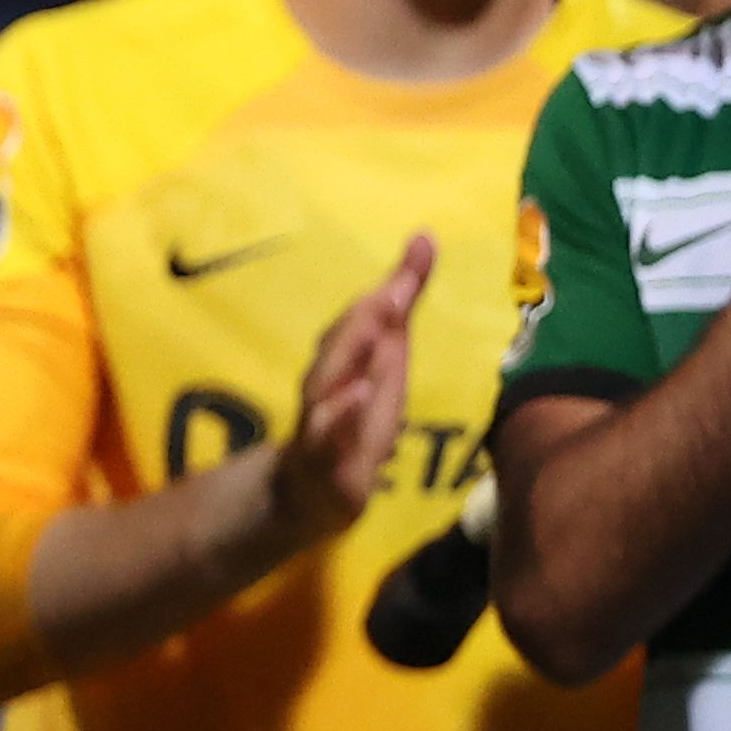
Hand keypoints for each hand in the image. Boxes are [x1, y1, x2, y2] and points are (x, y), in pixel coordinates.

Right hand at [255, 237, 433, 552]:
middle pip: (344, 345)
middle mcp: (328, 383)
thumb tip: (425, 239)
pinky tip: (358, 394)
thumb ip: (400, 308)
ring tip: (376, 330)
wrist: (306, 492)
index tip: (424, 243)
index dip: (397, 283)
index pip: (370, 316)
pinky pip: (333, 435)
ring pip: (330, 385)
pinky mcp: (329, 462)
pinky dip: (343, 414)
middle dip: (368, 315)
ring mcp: (323, 421)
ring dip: (351, 356)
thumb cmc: (351, 418)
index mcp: (347, 360)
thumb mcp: (384, 365)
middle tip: (395, 287)